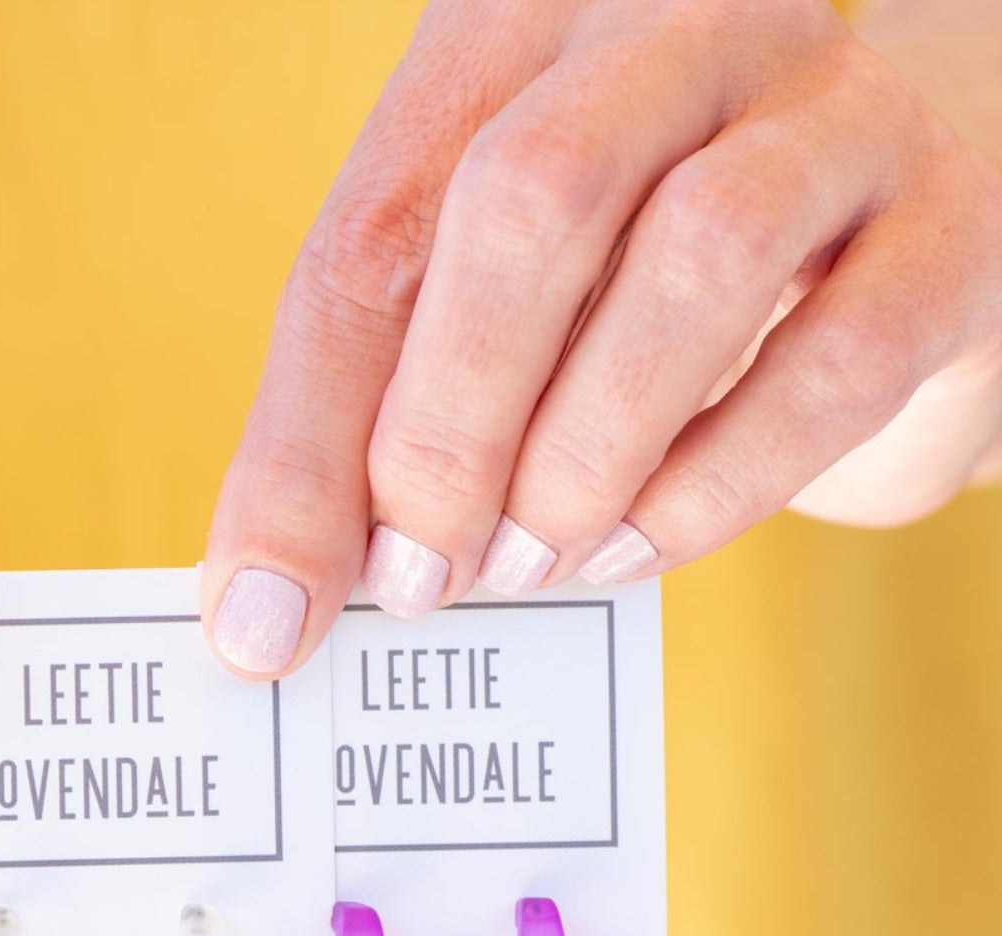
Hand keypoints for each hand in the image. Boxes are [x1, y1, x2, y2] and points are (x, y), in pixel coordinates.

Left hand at [201, 0, 1001, 674]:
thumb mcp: (477, 310)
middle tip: (420, 573)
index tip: (274, 600)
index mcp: (511, 35)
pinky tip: (628, 546)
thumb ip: (361, 428)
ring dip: (584, 452)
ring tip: (528, 561)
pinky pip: (832, 359)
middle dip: (448, 427)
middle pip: (530, 200)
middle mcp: (674, 27)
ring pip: (698, 253)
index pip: (372, 235)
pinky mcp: (944, 220)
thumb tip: (265, 613)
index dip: (308, 438)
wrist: (888, 195)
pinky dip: (711, 484)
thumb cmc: (628, 266)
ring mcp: (831, 107)